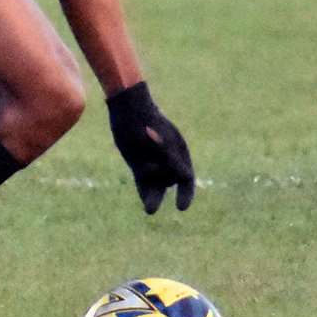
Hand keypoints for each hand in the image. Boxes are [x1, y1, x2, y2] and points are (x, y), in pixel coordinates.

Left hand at [107, 82, 194, 213]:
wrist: (129, 108)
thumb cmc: (148, 121)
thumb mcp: (163, 140)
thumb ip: (174, 159)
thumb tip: (186, 176)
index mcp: (179, 151)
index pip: (186, 179)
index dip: (187, 195)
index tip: (181, 208)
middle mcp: (167, 160)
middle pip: (170, 182)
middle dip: (163, 191)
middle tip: (156, 204)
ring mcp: (153, 163)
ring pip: (156, 185)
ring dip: (153, 194)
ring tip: (149, 203)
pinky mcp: (138, 165)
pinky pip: (143, 184)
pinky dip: (145, 194)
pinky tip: (147, 206)